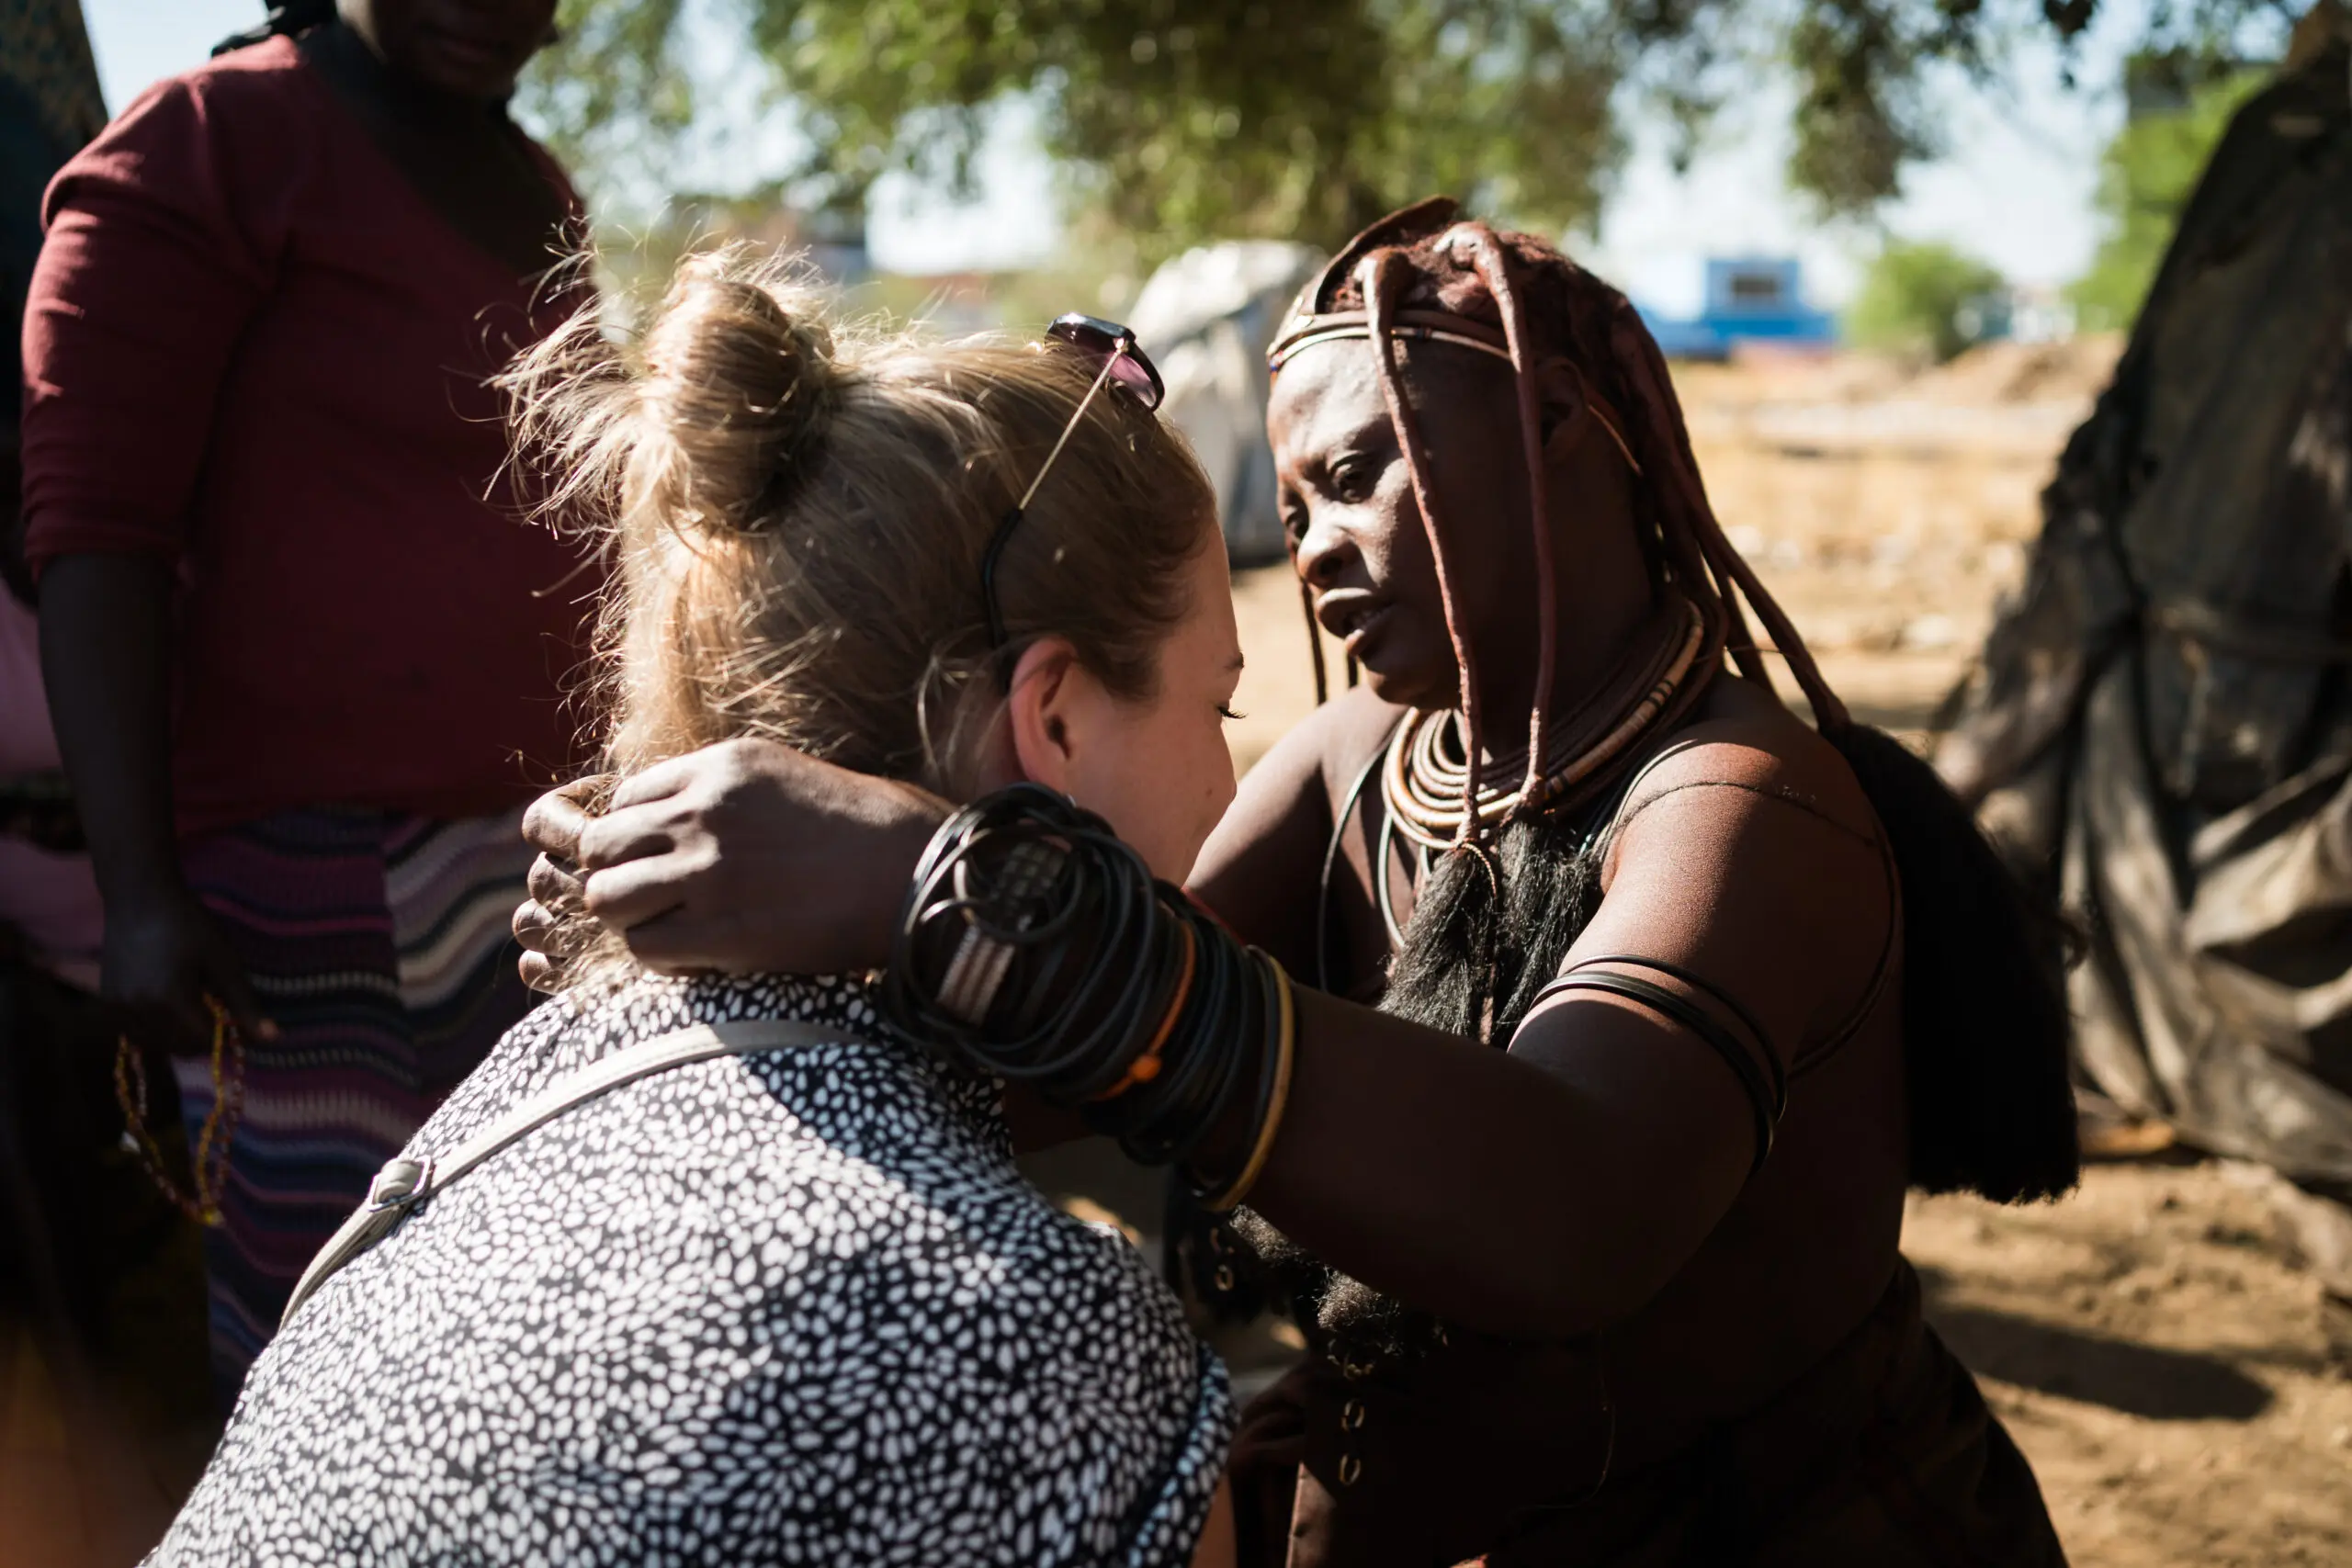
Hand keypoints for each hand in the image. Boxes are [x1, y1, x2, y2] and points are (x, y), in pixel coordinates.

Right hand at [102, 886, 275, 1054]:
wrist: (140, 898)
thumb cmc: (188, 924)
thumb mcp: (225, 961)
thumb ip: (245, 1004)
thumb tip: (272, 1038)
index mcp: (170, 1000)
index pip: (203, 1042)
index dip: (223, 1037)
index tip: (235, 1023)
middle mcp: (139, 1009)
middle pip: (178, 1047)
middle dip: (201, 1038)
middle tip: (214, 1012)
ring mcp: (117, 1006)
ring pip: (154, 1043)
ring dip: (176, 1036)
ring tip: (190, 1006)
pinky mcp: (107, 1000)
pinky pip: (133, 1030)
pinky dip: (154, 1028)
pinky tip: (166, 1006)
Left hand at [523, 738, 948, 980]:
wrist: (922, 876)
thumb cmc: (872, 830)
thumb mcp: (788, 777)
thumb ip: (722, 791)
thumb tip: (672, 821)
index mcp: (720, 767)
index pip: (625, 797)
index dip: (636, 835)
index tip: (664, 859)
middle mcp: (703, 811)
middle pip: (599, 845)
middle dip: (617, 874)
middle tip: (656, 899)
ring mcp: (709, 870)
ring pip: (606, 897)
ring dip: (630, 918)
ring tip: (673, 928)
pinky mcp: (723, 929)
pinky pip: (643, 947)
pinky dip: (659, 956)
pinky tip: (698, 954)